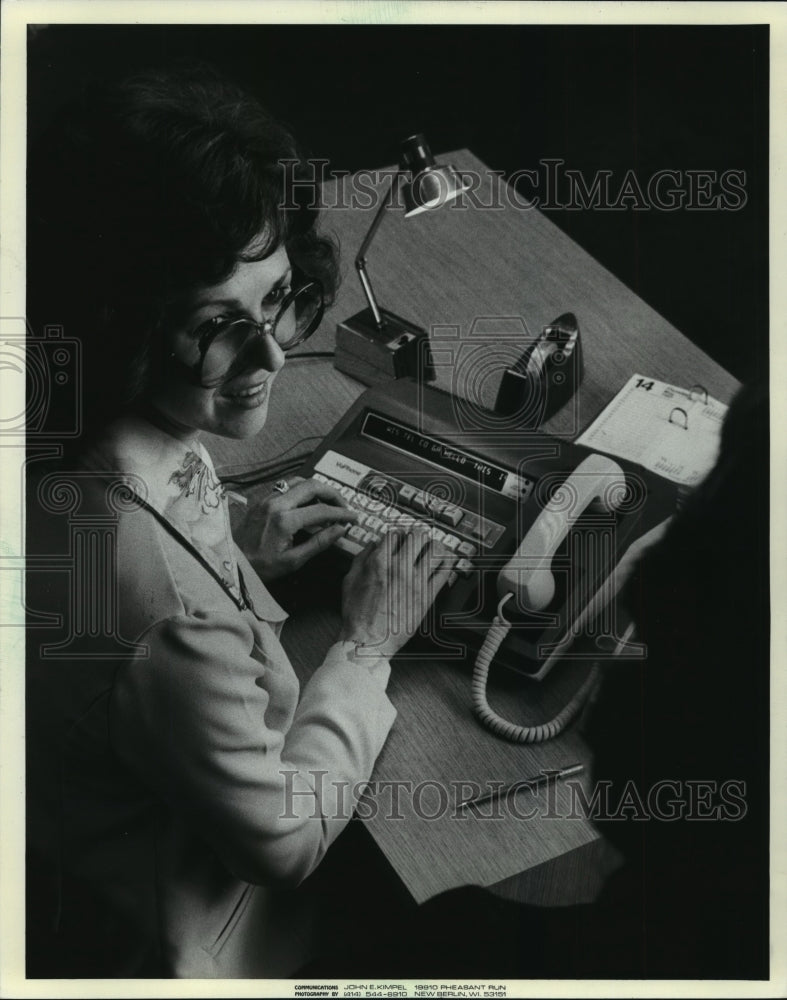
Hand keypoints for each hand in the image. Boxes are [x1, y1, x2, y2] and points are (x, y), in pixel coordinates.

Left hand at [236, 476, 357, 581]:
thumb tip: (340, 529)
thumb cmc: (261, 567)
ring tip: (328, 503)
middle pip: (312, 485)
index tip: (354, 517)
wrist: (231, 563)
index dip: (342, 512)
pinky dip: (302, 490)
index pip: (322, 510)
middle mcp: (276, 503)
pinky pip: (287, 486)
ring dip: (317, 489)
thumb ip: (318, 543)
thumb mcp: (293, 561)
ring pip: (299, 481)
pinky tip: (308, 503)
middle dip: (333, 493)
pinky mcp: (262, 499)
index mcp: (285, 520)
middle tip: (344, 506)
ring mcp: (267, 498)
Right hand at [339, 527, 456, 658]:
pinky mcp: (427, 597)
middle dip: (418, 536)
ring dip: (435, 546)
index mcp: (380, 562)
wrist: (368, 640)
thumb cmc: (358, 616)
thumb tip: (372, 546)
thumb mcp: (349, 581)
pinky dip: (446, 565)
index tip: (400, 537)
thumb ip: (361, 559)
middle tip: (419, 540)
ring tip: (434, 548)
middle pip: (418, 536)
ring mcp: (416, 582)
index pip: (395, 534)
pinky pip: (444, 573)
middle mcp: (400, 568)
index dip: (398, 534)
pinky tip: (444, 564)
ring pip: (435, 550)